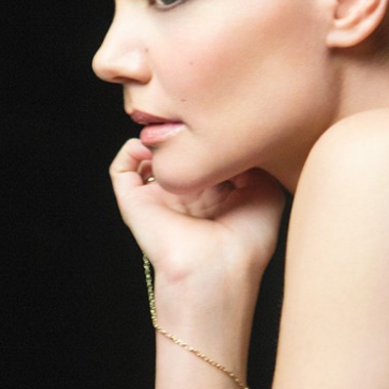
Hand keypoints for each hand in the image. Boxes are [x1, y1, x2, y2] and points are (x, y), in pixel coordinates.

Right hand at [109, 138, 284, 290]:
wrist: (216, 269)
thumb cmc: (247, 241)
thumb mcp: (267, 193)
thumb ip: (254, 162)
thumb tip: (233, 139)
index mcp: (218, 196)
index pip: (208, 158)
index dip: (215, 138)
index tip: (222, 123)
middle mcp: (187, 196)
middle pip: (179, 154)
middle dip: (185, 133)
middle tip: (193, 119)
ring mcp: (160, 198)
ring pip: (149, 157)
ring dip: (157, 139)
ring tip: (172, 133)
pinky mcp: (135, 203)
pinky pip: (121, 169)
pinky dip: (130, 150)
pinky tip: (154, 147)